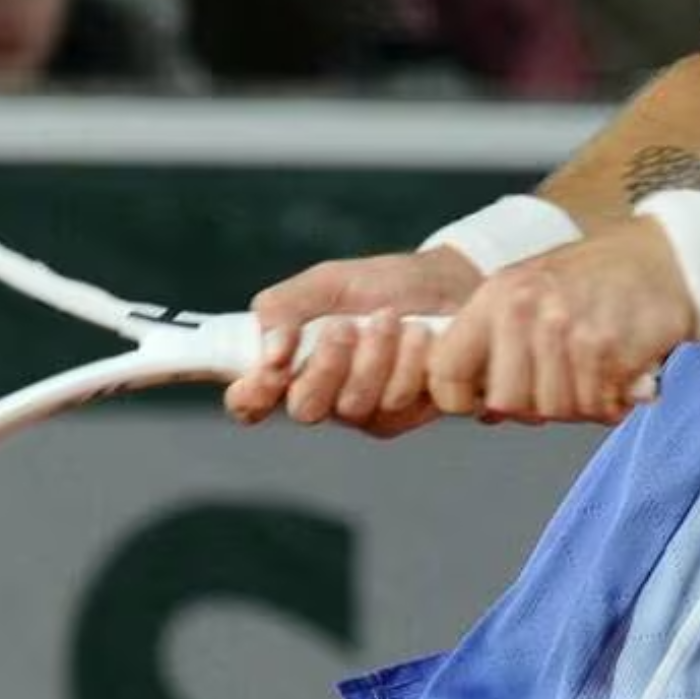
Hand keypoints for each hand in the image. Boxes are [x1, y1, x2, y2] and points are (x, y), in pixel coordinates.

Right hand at [225, 247, 480, 434]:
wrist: (451, 284)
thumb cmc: (382, 284)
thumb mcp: (327, 283)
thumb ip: (284, 308)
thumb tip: (269, 351)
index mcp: (290, 364)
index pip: (250, 400)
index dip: (249, 397)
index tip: (265, 374)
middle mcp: (322, 394)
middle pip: (303, 409)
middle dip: (324, 366)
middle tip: (344, 326)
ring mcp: (363, 410)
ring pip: (353, 406)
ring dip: (373, 355)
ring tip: (390, 317)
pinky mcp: (404, 416)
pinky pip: (395, 403)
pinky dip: (408, 362)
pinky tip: (420, 334)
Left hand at [428, 220, 693, 425]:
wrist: (664, 259)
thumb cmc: (595, 281)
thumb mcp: (530, 292)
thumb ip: (496, 344)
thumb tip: (478, 410)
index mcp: (496, 297)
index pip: (446, 372)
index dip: (461, 400)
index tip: (485, 402)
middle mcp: (524, 311)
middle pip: (506, 403)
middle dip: (534, 406)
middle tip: (559, 385)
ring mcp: (564, 330)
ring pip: (553, 410)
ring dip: (578, 404)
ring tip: (593, 373)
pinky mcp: (605, 350)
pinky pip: (594, 407)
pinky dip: (609, 403)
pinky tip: (618, 375)